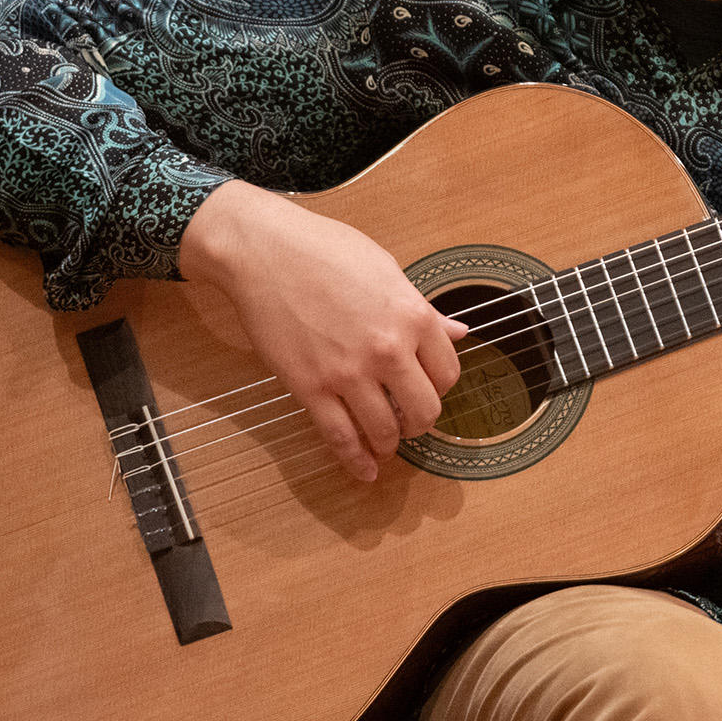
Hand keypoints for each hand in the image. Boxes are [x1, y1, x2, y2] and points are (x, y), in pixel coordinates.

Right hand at [178, 181, 466, 480]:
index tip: (429, 389)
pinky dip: (355, 460)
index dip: (440, 386)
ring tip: (385, 442)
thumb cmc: (323, 249)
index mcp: (413, 316)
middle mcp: (388, 349)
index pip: (448, 372)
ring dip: (389, 443)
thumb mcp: (387, 270)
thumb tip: (457, 333)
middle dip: (420, 422)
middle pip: (424, 409)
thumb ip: (423, 310)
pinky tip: (363, 471)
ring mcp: (348, 372)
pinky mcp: (310, 388)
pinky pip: (340, 437)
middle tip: (410, 420)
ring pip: (385, 431)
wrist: (263, 251)